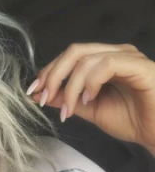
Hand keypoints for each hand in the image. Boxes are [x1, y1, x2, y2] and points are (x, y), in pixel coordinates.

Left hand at [26, 43, 154, 151]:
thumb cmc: (131, 120)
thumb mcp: (89, 110)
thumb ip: (66, 100)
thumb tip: (38, 95)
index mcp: (103, 61)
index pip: (69, 57)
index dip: (48, 72)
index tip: (33, 92)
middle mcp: (114, 53)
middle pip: (74, 52)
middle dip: (53, 75)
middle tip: (43, 98)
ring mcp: (127, 57)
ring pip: (86, 59)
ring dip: (69, 86)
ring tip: (68, 109)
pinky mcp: (139, 66)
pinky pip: (106, 64)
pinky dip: (90, 82)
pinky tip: (89, 99)